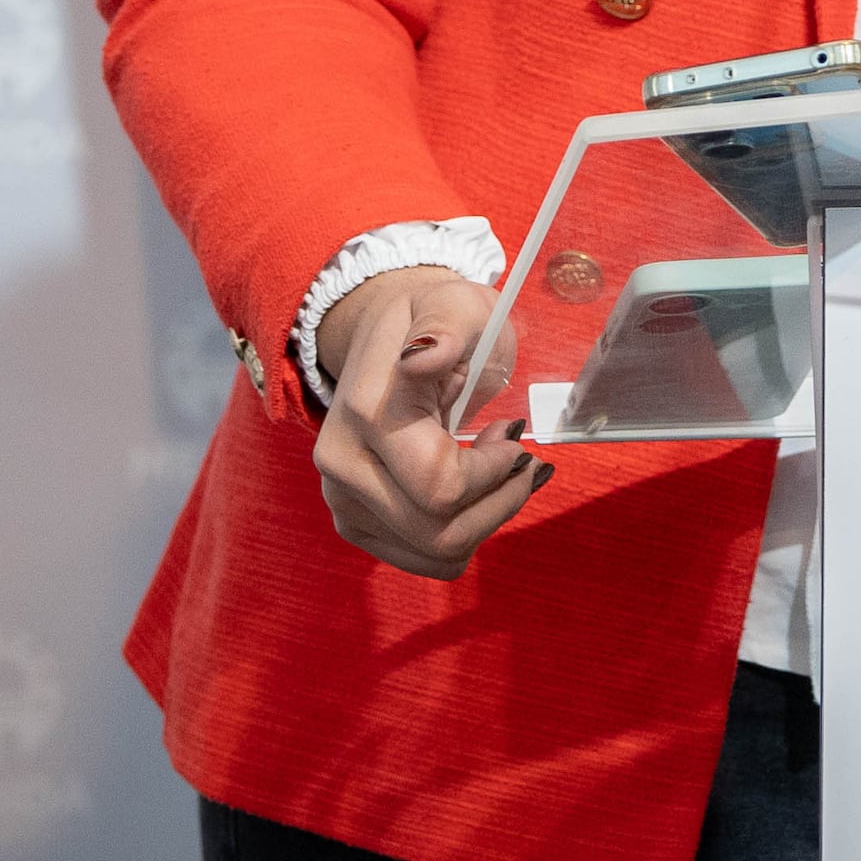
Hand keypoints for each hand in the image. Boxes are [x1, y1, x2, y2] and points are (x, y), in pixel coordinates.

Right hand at [304, 267, 544, 579]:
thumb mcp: (454, 301)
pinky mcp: (353, 523)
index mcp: (368, 412)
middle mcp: (342, 464)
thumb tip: (427, 353)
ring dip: (485, 519)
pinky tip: (471, 489)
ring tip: (494, 469)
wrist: (384, 339)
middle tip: (518, 455)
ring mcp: (342, 500)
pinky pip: (424, 559)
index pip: (441, 486)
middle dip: (499, 499)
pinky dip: (463, 533)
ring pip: (435, 554)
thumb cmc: (434, 320)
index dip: (494, 473)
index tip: (513, 433)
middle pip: (440, 532)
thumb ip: (445, 321)